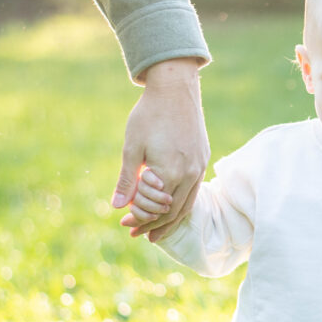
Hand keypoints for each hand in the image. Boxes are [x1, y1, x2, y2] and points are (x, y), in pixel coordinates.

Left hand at [112, 58, 209, 240]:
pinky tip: (172, 202)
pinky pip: (195, 187)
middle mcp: (191, 172)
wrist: (175, 88)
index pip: (158, 209)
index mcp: (172, 172)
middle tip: (138, 234)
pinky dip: (182, 201)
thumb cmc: (149, 115)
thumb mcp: (132, 147)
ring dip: (171, 217)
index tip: (125, 225)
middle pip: (175, 211)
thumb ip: (128, 180)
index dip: (141, 221)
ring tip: (157, 229)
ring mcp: (200, 164)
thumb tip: (119, 207)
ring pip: (188, 202)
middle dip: (156, 225)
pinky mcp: (203, 156)